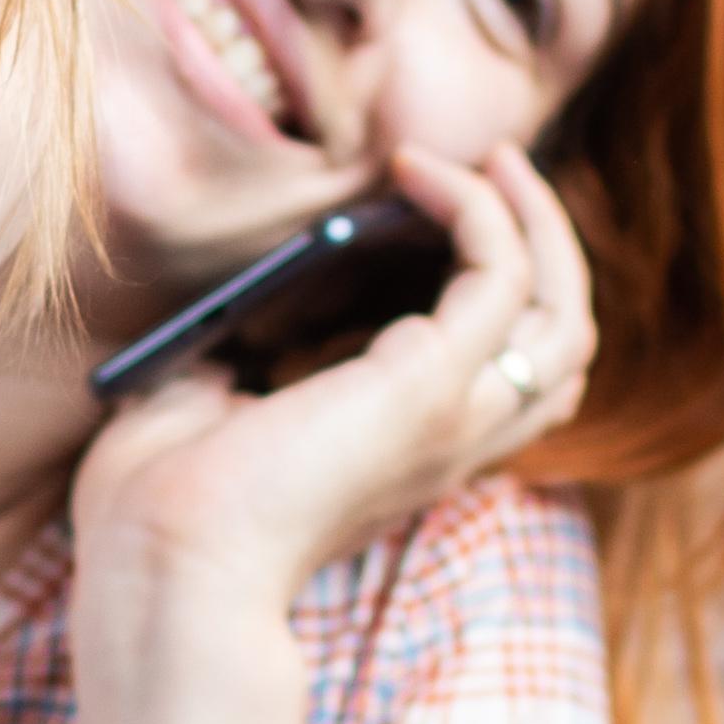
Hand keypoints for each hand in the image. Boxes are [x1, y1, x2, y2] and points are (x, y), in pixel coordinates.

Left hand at [71, 137, 599, 628]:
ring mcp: (454, 418)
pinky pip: (502, 272)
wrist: (162, 564)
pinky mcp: (431, 385)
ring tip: (491, 159)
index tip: (445, 222)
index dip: (505, 302)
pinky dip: (475, 207)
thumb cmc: (161, 505)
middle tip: (496, 167)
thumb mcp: (212, 408)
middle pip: (562, 346)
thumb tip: (235, 306)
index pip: (512, 387)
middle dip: (548, 246)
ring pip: (562, 312)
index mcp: (407, 458)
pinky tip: (415, 172)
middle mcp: (452, 446)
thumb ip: (243, 358)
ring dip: (535, 221)